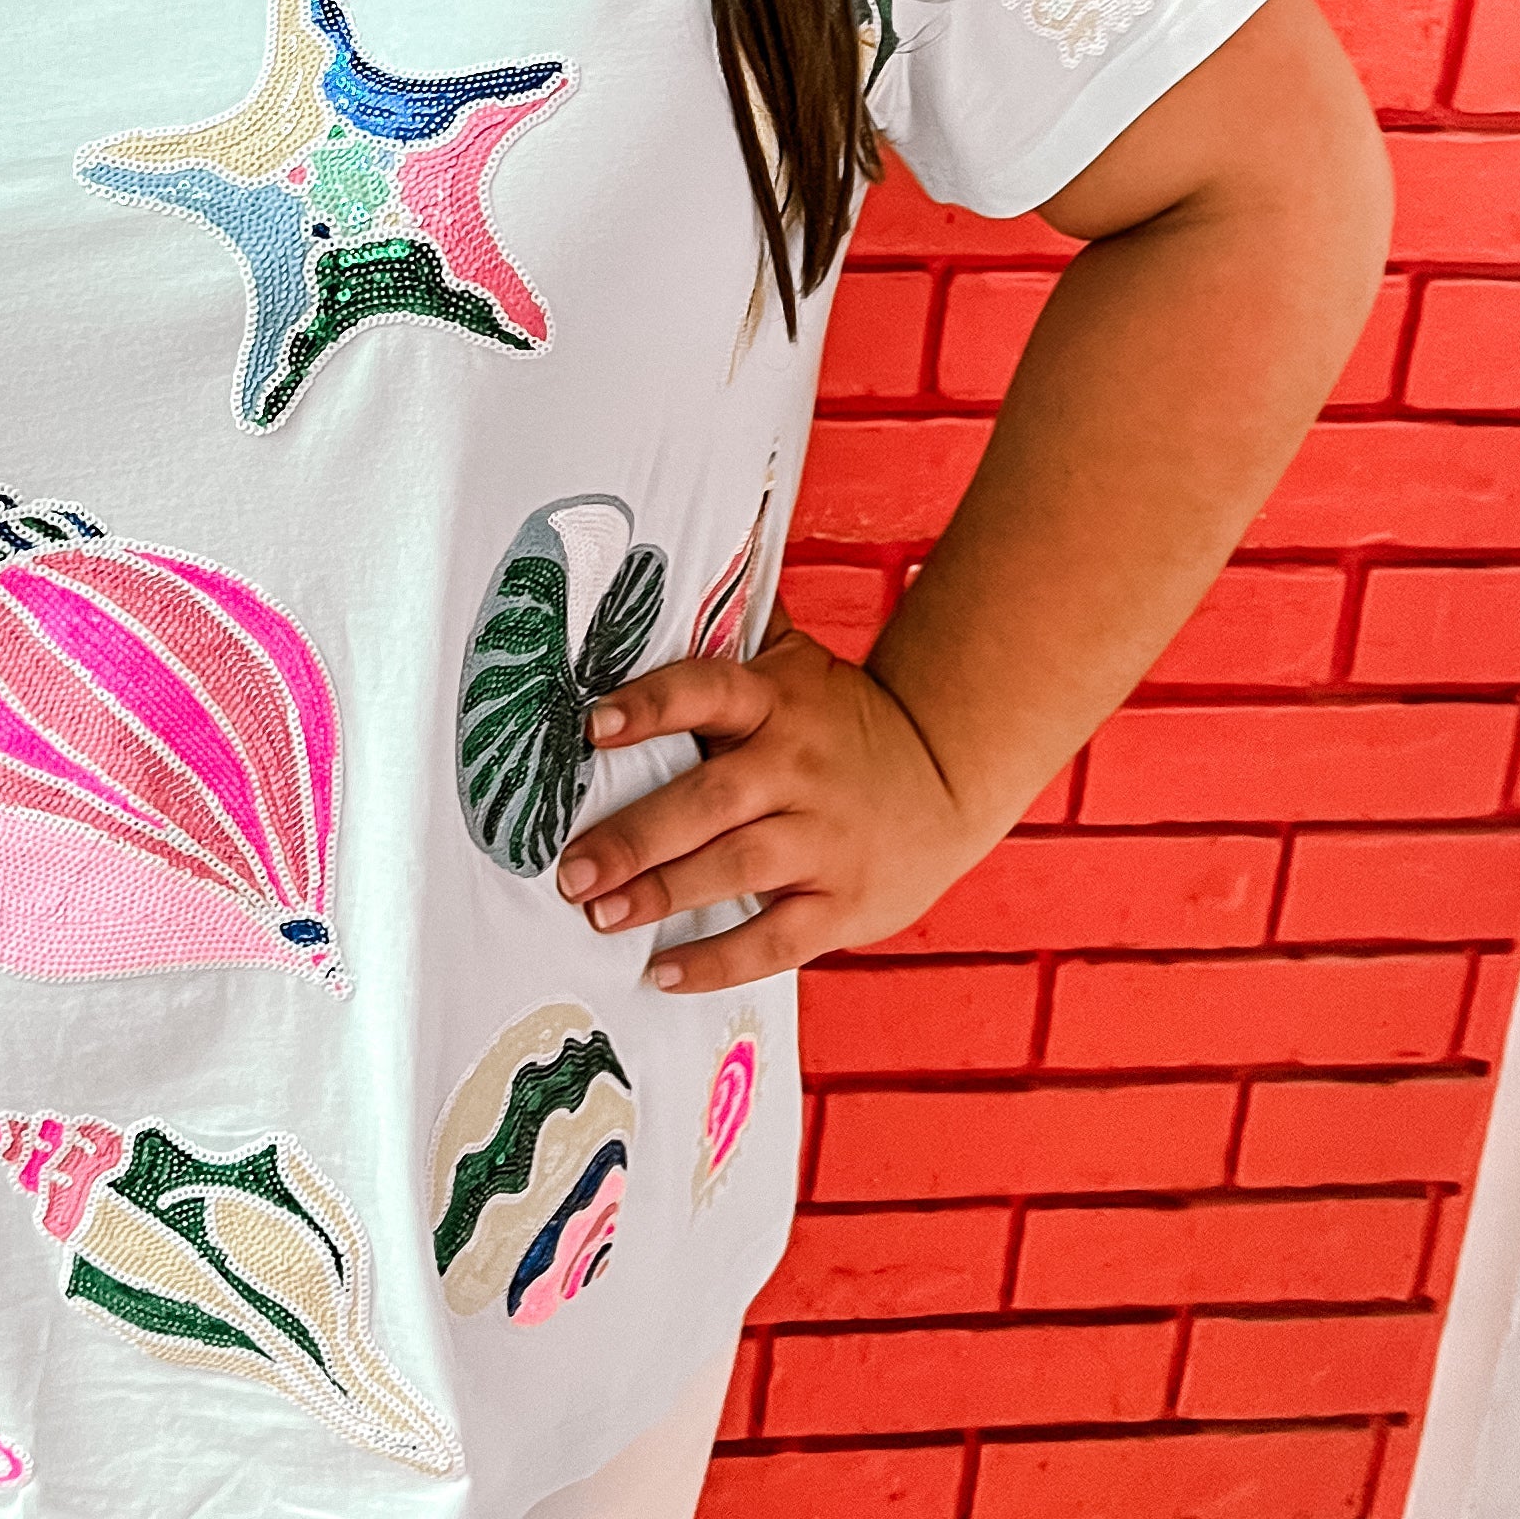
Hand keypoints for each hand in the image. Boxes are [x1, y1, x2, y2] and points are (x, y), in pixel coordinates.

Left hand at [554, 624, 996, 996]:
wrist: (950, 774)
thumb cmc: (845, 719)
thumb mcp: (798, 663)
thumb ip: (737, 624)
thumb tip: (682, 548)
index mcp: (777, 703)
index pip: (705, 692)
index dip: (649, 706)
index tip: (593, 725)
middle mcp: (796, 768)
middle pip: (706, 800)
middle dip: (633, 837)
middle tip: (570, 867)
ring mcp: (822, 839)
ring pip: (734, 869)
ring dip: (661, 895)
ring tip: (597, 913)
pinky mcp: (843, 903)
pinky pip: (775, 939)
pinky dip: (718, 960)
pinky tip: (664, 970)